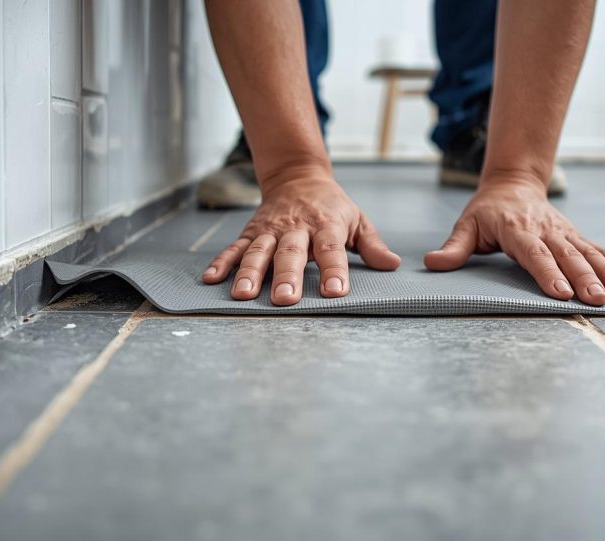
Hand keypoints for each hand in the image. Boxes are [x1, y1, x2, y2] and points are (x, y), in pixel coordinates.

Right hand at [202, 175, 400, 305]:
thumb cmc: (332, 206)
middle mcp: (296, 227)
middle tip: (285, 300)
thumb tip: (393, 264)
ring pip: (258, 252)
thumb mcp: (357, 220)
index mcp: (325, 225)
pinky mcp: (251, 232)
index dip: (334, 271)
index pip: (331, 250)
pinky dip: (222, 262)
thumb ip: (372, 245)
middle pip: (291, 253)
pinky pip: (234, 247)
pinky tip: (212, 279)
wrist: (298, 176)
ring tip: (243, 295)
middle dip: (287, 276)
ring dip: (249, 273)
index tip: (335, 293)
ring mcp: (270, 229)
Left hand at [424, 176, 604, 305]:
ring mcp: (563, 232)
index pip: (534, 254)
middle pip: (567, 256)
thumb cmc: (487, 210)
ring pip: (587, 253)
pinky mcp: (574, 235)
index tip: (561, 293)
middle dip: (584, 279)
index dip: (548, 273)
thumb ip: (454, 247)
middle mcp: (544, 230)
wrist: (513, 182)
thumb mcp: (467, 224)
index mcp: (517, 229)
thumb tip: (432, 262)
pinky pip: (597, 248)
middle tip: (597, 300)